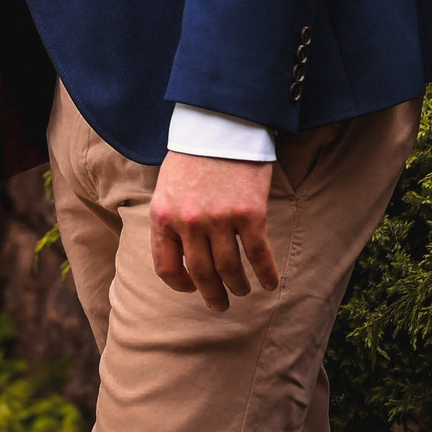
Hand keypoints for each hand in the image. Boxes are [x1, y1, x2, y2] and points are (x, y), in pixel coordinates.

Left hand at [151, 152, 279, 311]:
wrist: (221, 125)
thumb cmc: (193, 155)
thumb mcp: (167, 187)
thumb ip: (170, 218)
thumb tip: (181, 253)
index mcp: (163, 216)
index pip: (166, 266)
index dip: (180, 285)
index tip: (191, 289)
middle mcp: (188, 222)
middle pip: (200, 273)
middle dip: (211, 295)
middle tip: (220, 305)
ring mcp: (219, 220)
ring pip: (229, 269)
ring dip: (237, 287)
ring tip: (243, 292)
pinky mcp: (250, 214)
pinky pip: (258, 255)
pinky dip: (265, 274)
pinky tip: (269, 283)